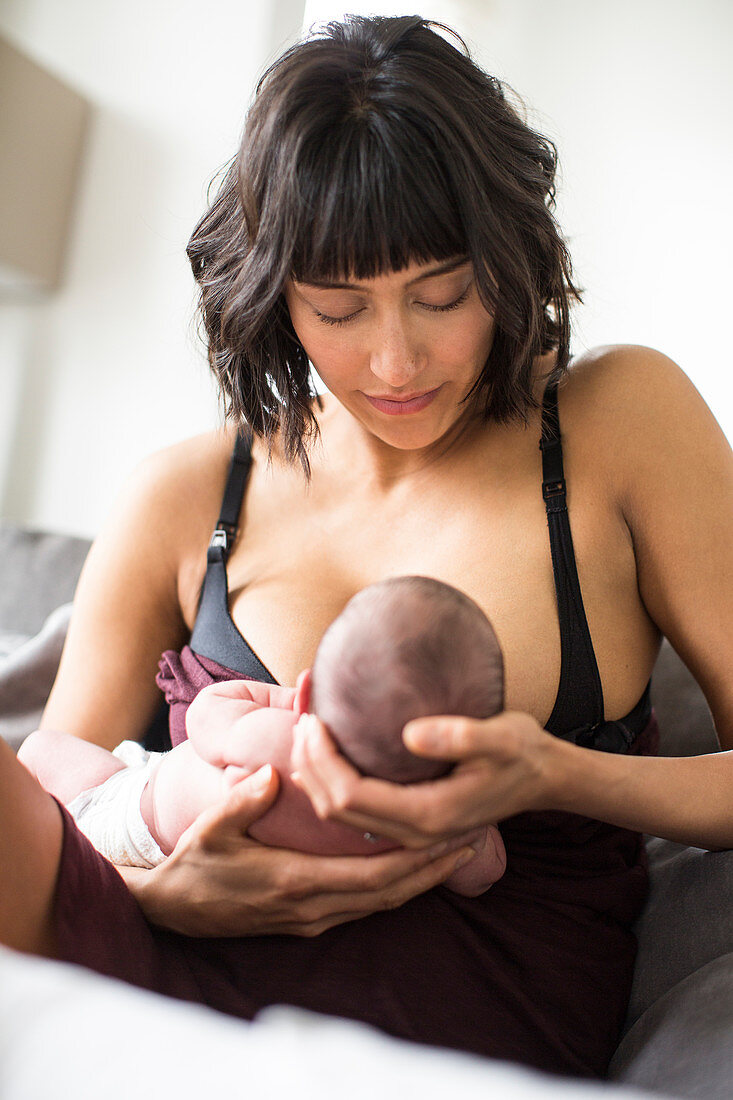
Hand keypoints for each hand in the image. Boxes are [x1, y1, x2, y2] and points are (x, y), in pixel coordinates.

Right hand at [122, 765, 477, 936]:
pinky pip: (365, 905)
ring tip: (455, 849)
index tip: (453, 836)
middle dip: (435, 870)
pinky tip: (412, 866)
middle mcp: (313, 909)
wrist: (170, 912)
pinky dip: (395, 887)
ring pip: (382, 903)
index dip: (420, 862)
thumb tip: (271, 771)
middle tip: (474, 838)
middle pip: (391, 894)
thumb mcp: (209, 829)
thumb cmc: (192, 866)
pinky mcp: (308, 921)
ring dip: (421, 880)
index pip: (374, 877)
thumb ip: (241, 800)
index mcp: (296, 883)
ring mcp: (312, 919)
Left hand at [292, 711, 558, 848]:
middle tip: (302, 721)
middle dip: (309, 768)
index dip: (322, 761)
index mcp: (428, 814)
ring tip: (306, 735)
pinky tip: (327, 758)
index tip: (313, 720)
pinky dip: (332, 785)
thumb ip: (459, 735)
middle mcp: (415, 832)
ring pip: (341, 816)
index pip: (350, 796)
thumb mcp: (501, 736)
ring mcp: (412, 833)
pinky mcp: (412, 822)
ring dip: (316, 778)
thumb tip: (410, 733)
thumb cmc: (523, 751)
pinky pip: (357, 814)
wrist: (546, 778)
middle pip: (335, 810)